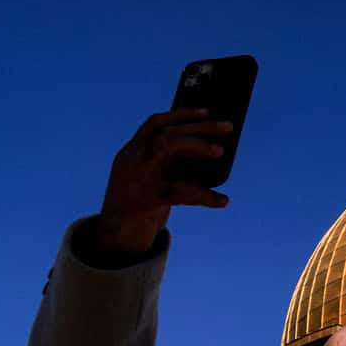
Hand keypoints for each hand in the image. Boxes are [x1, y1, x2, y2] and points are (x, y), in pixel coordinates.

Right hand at [95, 109, 234, 253]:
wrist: (116, 236)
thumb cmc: (140, 204)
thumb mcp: (150, 179)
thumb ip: (170, 164)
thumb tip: (210, 149)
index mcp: (132, 152)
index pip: (155, 123)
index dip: (181, 114)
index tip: (207, 110)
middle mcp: (132, 159)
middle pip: (166, 129)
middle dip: (199, 127)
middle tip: (229, 127)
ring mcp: (137, 176)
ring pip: (167, 147)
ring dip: (197, 145)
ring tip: (220, 152)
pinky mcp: (147, 199)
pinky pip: (180, 191)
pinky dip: (204, 195)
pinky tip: (222, 200)